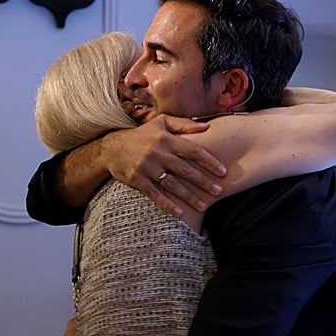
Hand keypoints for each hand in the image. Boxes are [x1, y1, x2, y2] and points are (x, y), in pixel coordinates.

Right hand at [100, 116, 222, 217]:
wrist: (112, 148)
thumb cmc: (142, 135)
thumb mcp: (161, 122)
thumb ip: (184, 124)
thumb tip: (207, 127)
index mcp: (166, 139)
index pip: (193, 150)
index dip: (209, 161)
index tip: (223, 172)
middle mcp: (158, 153)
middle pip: (185, 170)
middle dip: (203, 181)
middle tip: (219, 191)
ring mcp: (147, 167)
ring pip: (172, 184)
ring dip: (189, 197)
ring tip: (203, 205)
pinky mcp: (137, 180)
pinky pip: (155, 194)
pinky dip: (167, 204)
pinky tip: (179, 213)